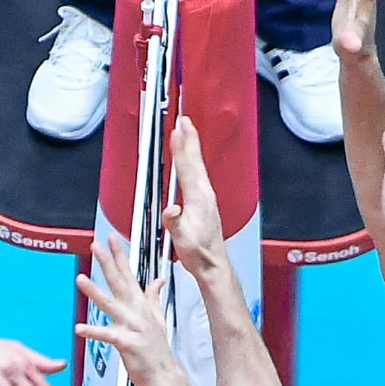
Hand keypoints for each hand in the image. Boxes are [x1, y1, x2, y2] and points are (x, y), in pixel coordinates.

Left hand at [76, 238, 178, 385]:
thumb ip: (154, 298)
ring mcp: (131, 326)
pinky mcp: (126, 343)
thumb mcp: (158, 318)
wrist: (163, 375)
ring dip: (94, 291)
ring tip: (80, 279)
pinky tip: (79, 328)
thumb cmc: (157, 350)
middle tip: (95, 246)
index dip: (119, 256)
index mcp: (140, 305)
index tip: (111, 240)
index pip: (128, 274)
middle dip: (107, 262)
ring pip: (109, 304)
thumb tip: (158, 281)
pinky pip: (107, 335)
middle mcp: (135, 312)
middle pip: (118, 282)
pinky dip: (92, 331)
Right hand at [162, 116, 227, 274]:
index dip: (182, 147)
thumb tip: (170, 209)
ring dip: (192, 149)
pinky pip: (198, 176)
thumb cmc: (199, 254)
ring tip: (187, 134)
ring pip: (198, 167)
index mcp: (198, 199)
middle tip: (185, 121)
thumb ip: (175, 223)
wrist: (213, 265)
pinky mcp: (206, 203)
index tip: (178, 129)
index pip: (187, 167)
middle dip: (189, 140)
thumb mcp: (182, 240)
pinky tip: (190, 164)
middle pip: (195, 161)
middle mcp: (205, 195)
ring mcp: (207, 198)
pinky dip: (193, 163)